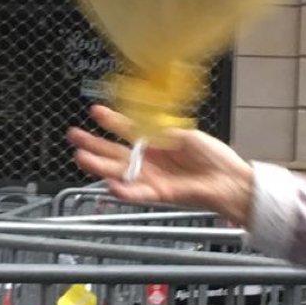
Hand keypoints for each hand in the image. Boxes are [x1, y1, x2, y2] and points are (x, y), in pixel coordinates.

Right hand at [68, 104, 257, 225]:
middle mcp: (150, 162)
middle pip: (115, 153)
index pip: (127, 131)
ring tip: (81, 158)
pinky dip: (125, 190)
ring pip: (120, 173)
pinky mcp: (161, 193)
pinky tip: (110, 184)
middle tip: (74, 136)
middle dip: (94, 145)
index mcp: (156, 144)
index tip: (95, 111)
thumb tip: (141, 121)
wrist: (231, 179)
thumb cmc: (214, 158)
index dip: (111, 121)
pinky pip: (138, 192)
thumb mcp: (184, 134)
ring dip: (100, 166)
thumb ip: (161, 130)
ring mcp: (153, 178)